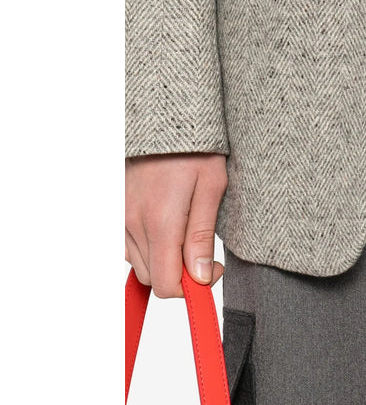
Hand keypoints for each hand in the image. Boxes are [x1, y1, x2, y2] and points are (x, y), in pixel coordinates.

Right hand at [125, 152, 227, 297]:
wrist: (166, 117)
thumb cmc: (195, 149)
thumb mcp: (211, 189)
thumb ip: (202, 236)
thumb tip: (199, 276)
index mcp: (160, 222)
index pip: (166, 283)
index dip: (192, 287)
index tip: (212, 269)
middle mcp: (132, 223)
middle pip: (152, 277)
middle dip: (179, 275)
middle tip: (204, 254)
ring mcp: (119, 216)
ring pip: (139, 263)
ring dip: (163, 261)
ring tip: (187, 237)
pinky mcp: (115, 209)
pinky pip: (126, 246)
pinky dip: (146, 248)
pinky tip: (167, 231)